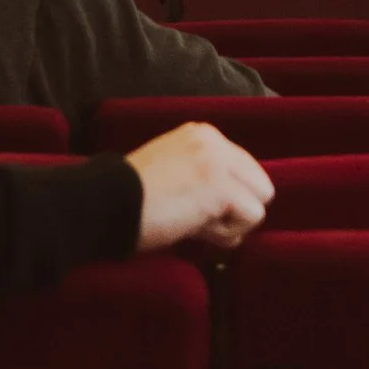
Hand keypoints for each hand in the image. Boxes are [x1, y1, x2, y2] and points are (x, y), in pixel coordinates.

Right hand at [125, 121, 273, 251]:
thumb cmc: (133, 199)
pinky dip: (227, 233)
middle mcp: (215, 141)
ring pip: (260, 202)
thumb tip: (238, 208)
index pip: (245, 170)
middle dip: (236, 210)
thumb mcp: (173, 170)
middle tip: (200, 221)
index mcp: (202, 134)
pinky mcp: (220, 188)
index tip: (196, 207)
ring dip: (231, 225)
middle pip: (260, 185)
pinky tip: (196, 228)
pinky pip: (252, 217)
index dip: (228, 198)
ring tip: (194, 224)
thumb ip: (205, 177)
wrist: (107, 203)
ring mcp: (219, 162)